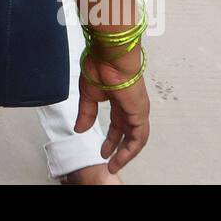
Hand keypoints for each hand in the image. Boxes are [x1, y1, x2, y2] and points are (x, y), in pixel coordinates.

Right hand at [76, 49, 149, 173]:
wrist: (110, 56)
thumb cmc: (100, 66)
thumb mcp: (88, 94)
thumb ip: (86, 113)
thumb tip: (80, 129)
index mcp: (118, 98)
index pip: (118, 123)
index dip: (110, 138)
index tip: (102, 150)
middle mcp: (130, 105)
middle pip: (127, 132)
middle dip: (118, 148)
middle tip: (109, 161)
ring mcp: (137, 109)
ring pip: (136, 137)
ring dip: (126, 153)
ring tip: (114, 165)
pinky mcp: (140, 112)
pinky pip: (139, 137)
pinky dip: (131, 149)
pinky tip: (121, 157)